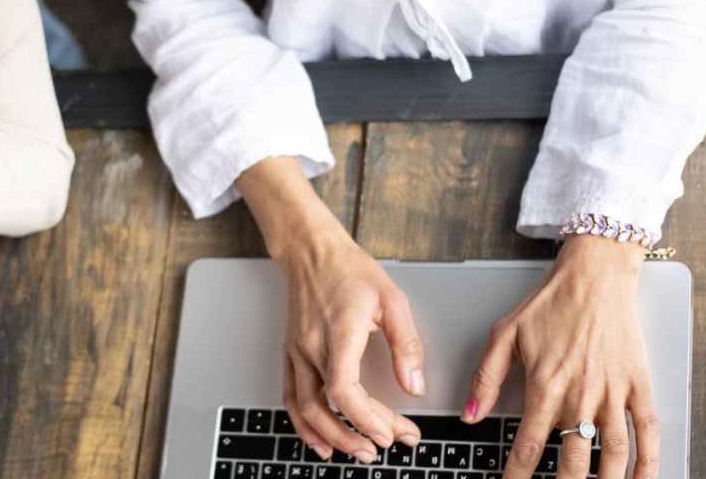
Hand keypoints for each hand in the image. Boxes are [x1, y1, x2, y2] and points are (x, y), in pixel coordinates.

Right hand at [236, 156, 424, 463]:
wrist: (311, 252)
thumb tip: (415, 385)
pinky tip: (322, 442)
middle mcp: (311, 347)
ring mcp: (296, 353)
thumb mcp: (392, 300)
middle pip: (324, 407)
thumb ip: (406, 344)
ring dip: (330, 437)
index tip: (390, 433)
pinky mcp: (291, 355)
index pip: (344, 390)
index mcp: (338, 333)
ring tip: (358, 452)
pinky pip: (291, 399)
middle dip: (354, 435)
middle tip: (385, 447)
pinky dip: (304, 426)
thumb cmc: (350, 271)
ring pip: (303, 409)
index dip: (366, 418)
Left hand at [463, 235, 658, 478]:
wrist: (596, 275)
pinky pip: (646, 431)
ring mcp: (614, 392)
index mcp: (545, 385)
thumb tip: (469, 415)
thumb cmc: (551, 302)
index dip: (517, 474)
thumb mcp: (505, 334)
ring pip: (612, 453)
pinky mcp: (639, 385)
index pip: (527, 445)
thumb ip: (485, 377)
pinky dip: (648, 461)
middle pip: (573, 460)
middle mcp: (581, 394)